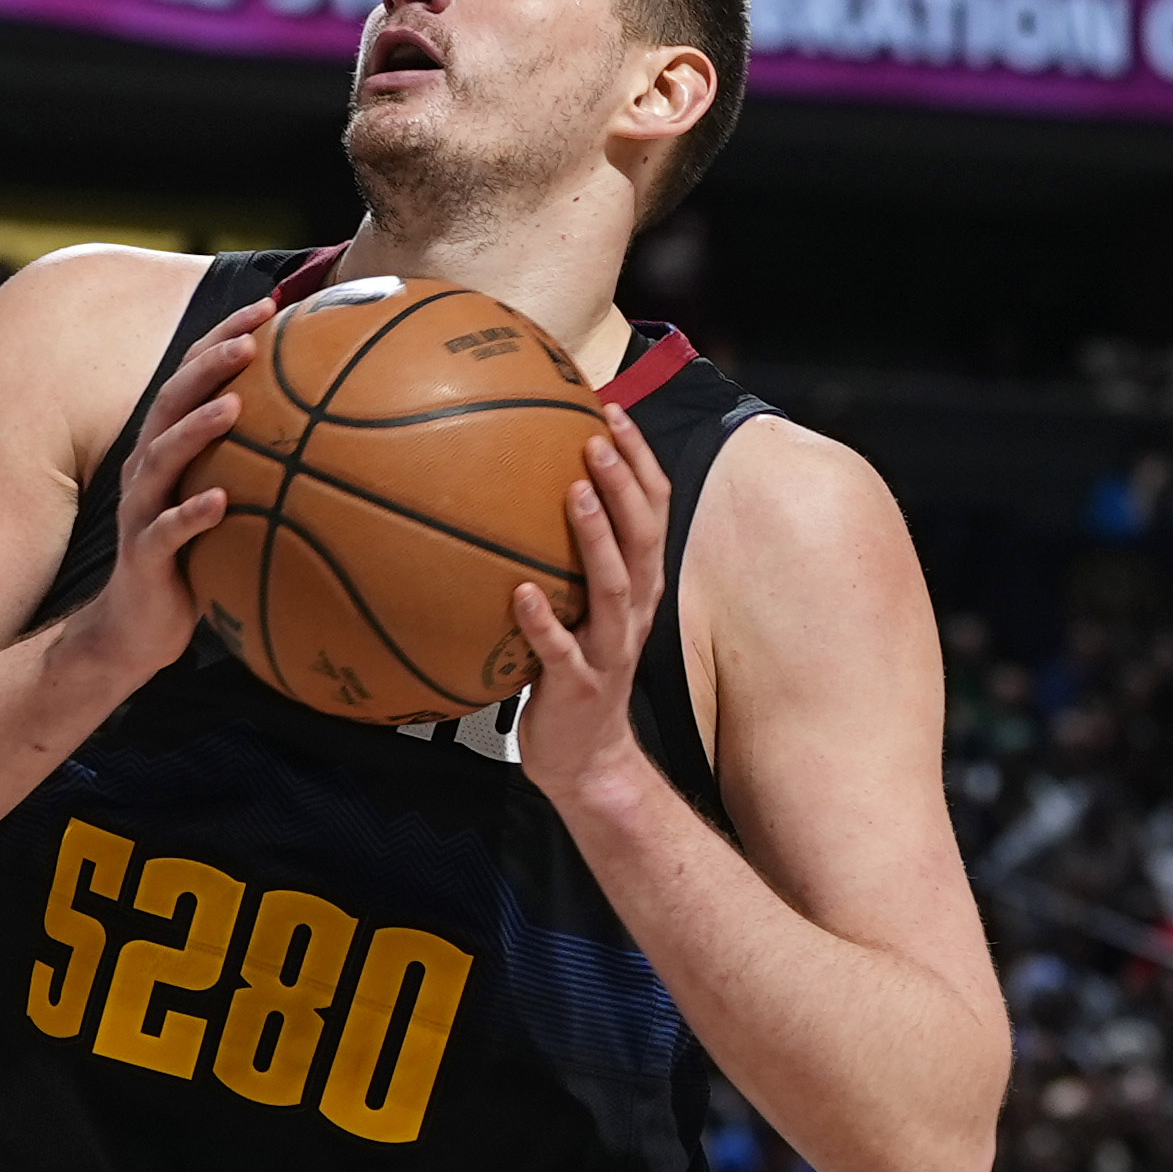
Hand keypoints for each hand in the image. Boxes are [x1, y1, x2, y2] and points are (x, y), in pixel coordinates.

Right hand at [44, 297, 274, 695]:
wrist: (132, 629)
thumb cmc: (187, 560)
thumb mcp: (217, 503)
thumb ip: (250, 467)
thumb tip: (324, 434)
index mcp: (164, 450)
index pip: (191, 379)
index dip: (222, 339)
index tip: (267, 307)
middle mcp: (147, 470)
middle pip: (172, 402)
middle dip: (210, 364)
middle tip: (252, 339)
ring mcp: (142, 511)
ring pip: (164, 458)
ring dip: (197, 429)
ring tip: (233, 406)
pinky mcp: (143, 556)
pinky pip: (167, 531)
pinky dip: (192, 514)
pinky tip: (221, 502)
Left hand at [515, 403, 673, 811]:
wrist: (587, 760)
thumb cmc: (574, 670)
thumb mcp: (581, 607)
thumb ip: (568, 557)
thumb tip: (520, 489)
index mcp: (638, 587)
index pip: (652, 513)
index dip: (639, 462)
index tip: (612, 410)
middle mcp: (633, 613)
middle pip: (642, 538)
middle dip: (625, 484)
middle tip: (597, 436)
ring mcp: (609, 651)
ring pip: (613, 588)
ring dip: (596, 539)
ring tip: (575, 493)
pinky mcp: (578, 687)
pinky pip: (561, 652)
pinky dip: (543, 621)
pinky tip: (521, 592)